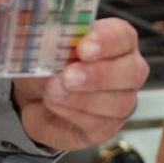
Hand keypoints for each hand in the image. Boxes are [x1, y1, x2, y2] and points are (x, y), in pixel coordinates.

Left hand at [11, 17, 146, 151]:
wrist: (31, 99)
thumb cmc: (46, 66)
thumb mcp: (43, 48)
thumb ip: (51, 42)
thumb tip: (52, 40)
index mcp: (115, 39)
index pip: (123, 36)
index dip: (107, 41)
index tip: (83, 48)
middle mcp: (126, 69)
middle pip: (132, 71)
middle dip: (99, 75)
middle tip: (69, 76)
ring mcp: (121, 100)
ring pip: (119, 102)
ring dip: (82, 98)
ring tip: (53, 91)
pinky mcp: (107, 127)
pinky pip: (100, 123)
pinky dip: (73, 113)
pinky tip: (55, 104)